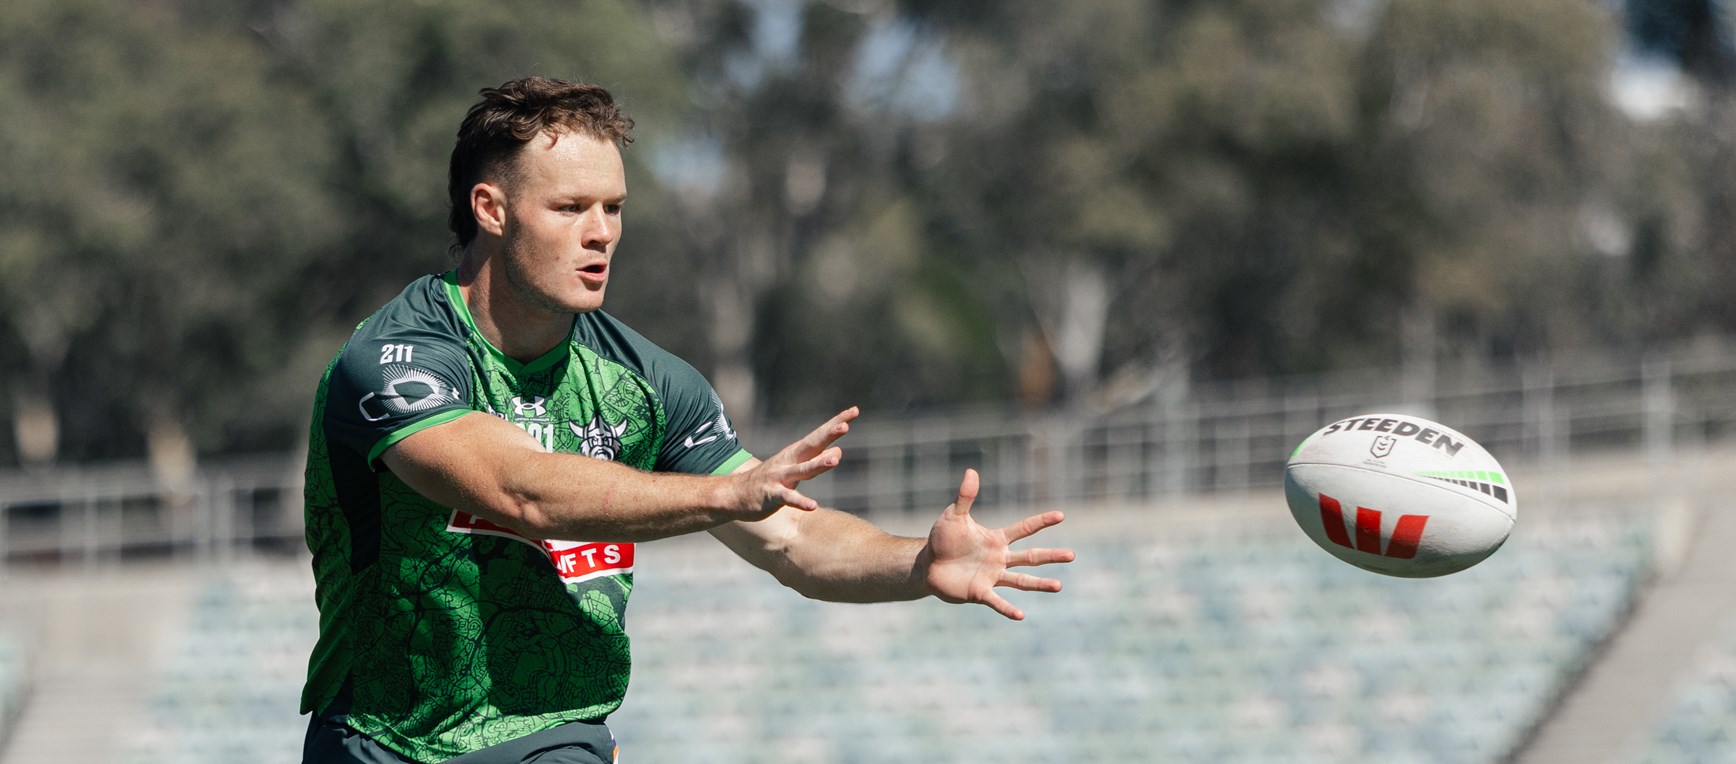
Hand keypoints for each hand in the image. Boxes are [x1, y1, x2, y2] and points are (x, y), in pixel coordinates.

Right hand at [730, 406, 857, 517]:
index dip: (836, 423)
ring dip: (817, 464)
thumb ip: (815, 460)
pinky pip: (787, 498)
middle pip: (811, 446)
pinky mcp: (771, 495)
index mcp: (796, 453)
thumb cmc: (770, 480)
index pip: (820, 435)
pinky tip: (812, 506)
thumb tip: (838, 452)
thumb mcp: (794, 468)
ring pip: (801, 470)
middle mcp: (789, 461)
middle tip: (845, 426)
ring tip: (835, 460)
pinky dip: (800, 502)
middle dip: (828, 436)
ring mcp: (779, 477)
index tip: (855, 410)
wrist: (734, 495)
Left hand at [919, 469, 1074, 619]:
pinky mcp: (979, 592)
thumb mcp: (954, 515)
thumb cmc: (943, 539)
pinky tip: (1021, 616)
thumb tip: (971, 471)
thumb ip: (965, 496)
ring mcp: (992, 577)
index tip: (1061, 515)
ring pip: (1021, 581)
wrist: (928, 565)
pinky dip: (1008, 609)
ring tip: (1059, 586)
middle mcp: (999, 559)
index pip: (1023, 529)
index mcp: (996, 539)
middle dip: (1051, 556)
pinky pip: (997, 601)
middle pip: (1030, 557)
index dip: (1041, 521)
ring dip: (1039, 584)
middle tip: (1072, 555)